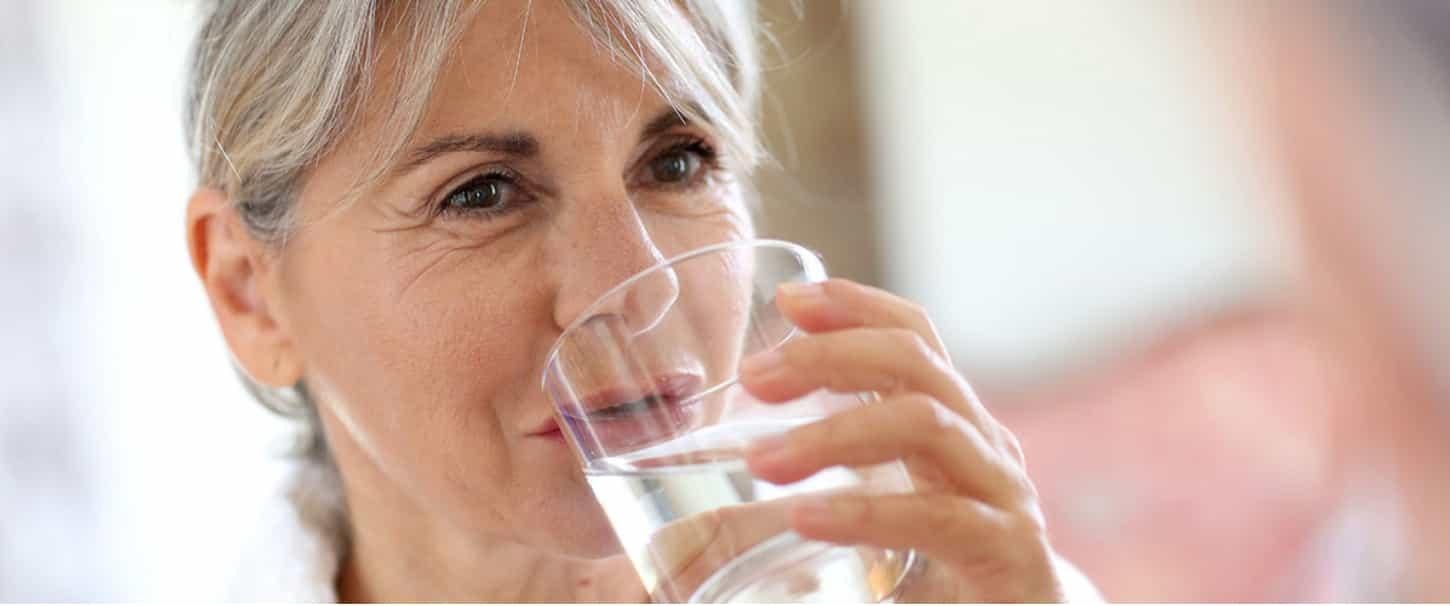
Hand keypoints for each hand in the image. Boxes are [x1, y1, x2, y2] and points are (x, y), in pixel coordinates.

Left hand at [739, 278, 1073, 601]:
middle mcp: (983, 448)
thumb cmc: (945, 573)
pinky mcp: (1009, 554)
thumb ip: (821, 495)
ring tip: (764, 461)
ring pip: (926, 424)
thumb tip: (700, 509)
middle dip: (830, 356)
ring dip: (836, 433)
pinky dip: (867, 511)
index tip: (789, 299)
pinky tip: (807, 518)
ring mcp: (1002, 497)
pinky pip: (940, 516)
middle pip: (916, 363)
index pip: (913, 338)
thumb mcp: (886, 515)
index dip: (856, 306)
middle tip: (754, 379)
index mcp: (951, 426)